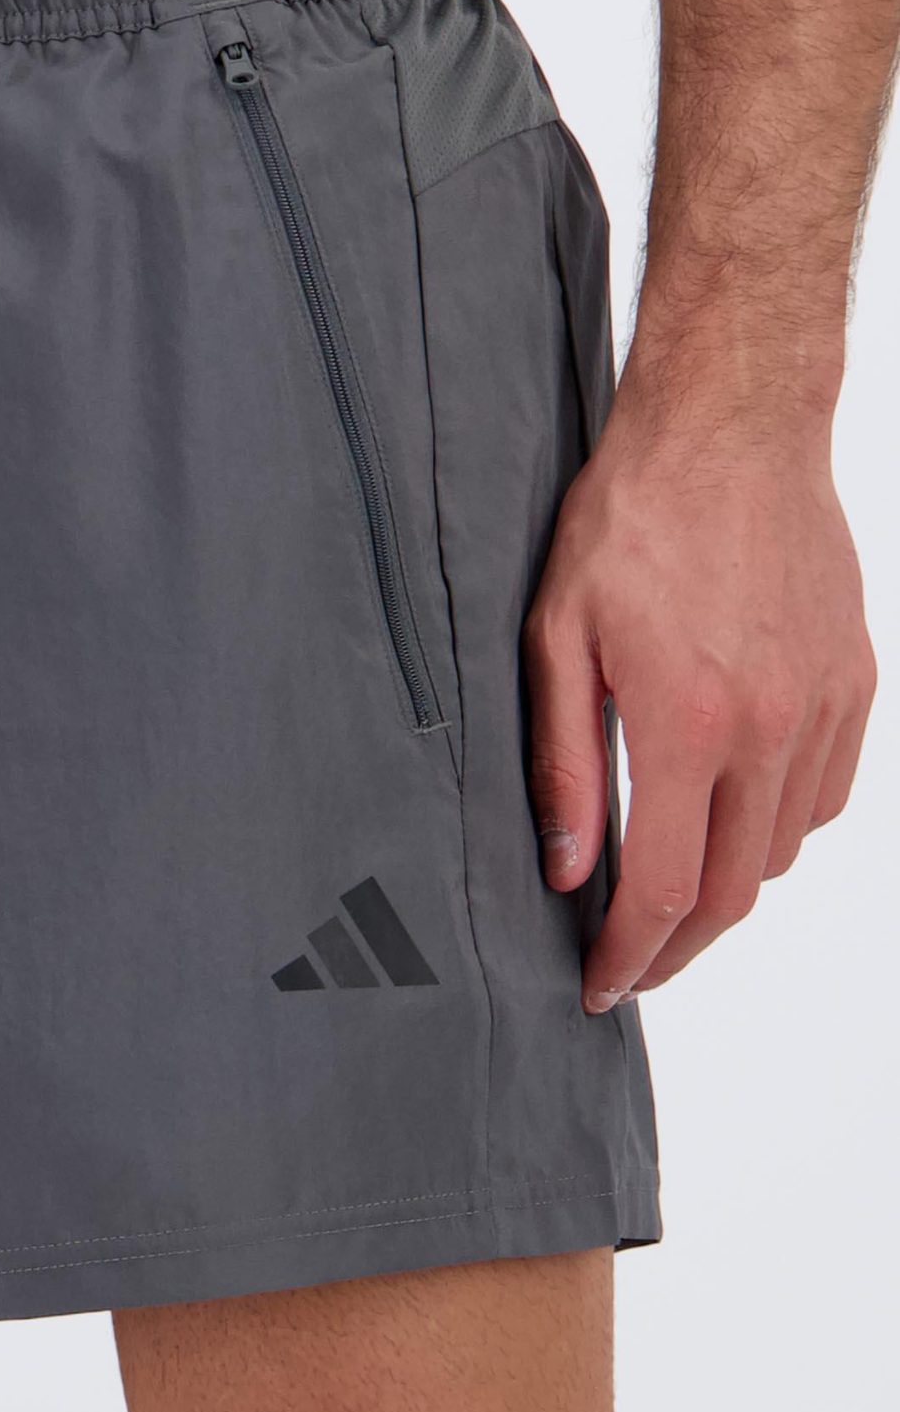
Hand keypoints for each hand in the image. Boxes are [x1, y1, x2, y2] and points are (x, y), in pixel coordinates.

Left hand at [524, 386, 875, 1013]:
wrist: (731, 427)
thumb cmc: (630, 516)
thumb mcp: (556, 635)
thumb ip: (562, 762)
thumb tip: (566, 869)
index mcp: (687, 722)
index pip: (662, 888)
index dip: (627, 956)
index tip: (599, 985)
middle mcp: (769, 728)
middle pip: (732, 892)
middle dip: (676, 949)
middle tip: (631, 964)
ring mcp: (824, 706)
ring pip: (783, 851)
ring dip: (728, 890)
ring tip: (671, 890)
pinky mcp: (856, 681)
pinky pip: (826, 796)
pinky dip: (780, 829)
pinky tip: (733, 814)